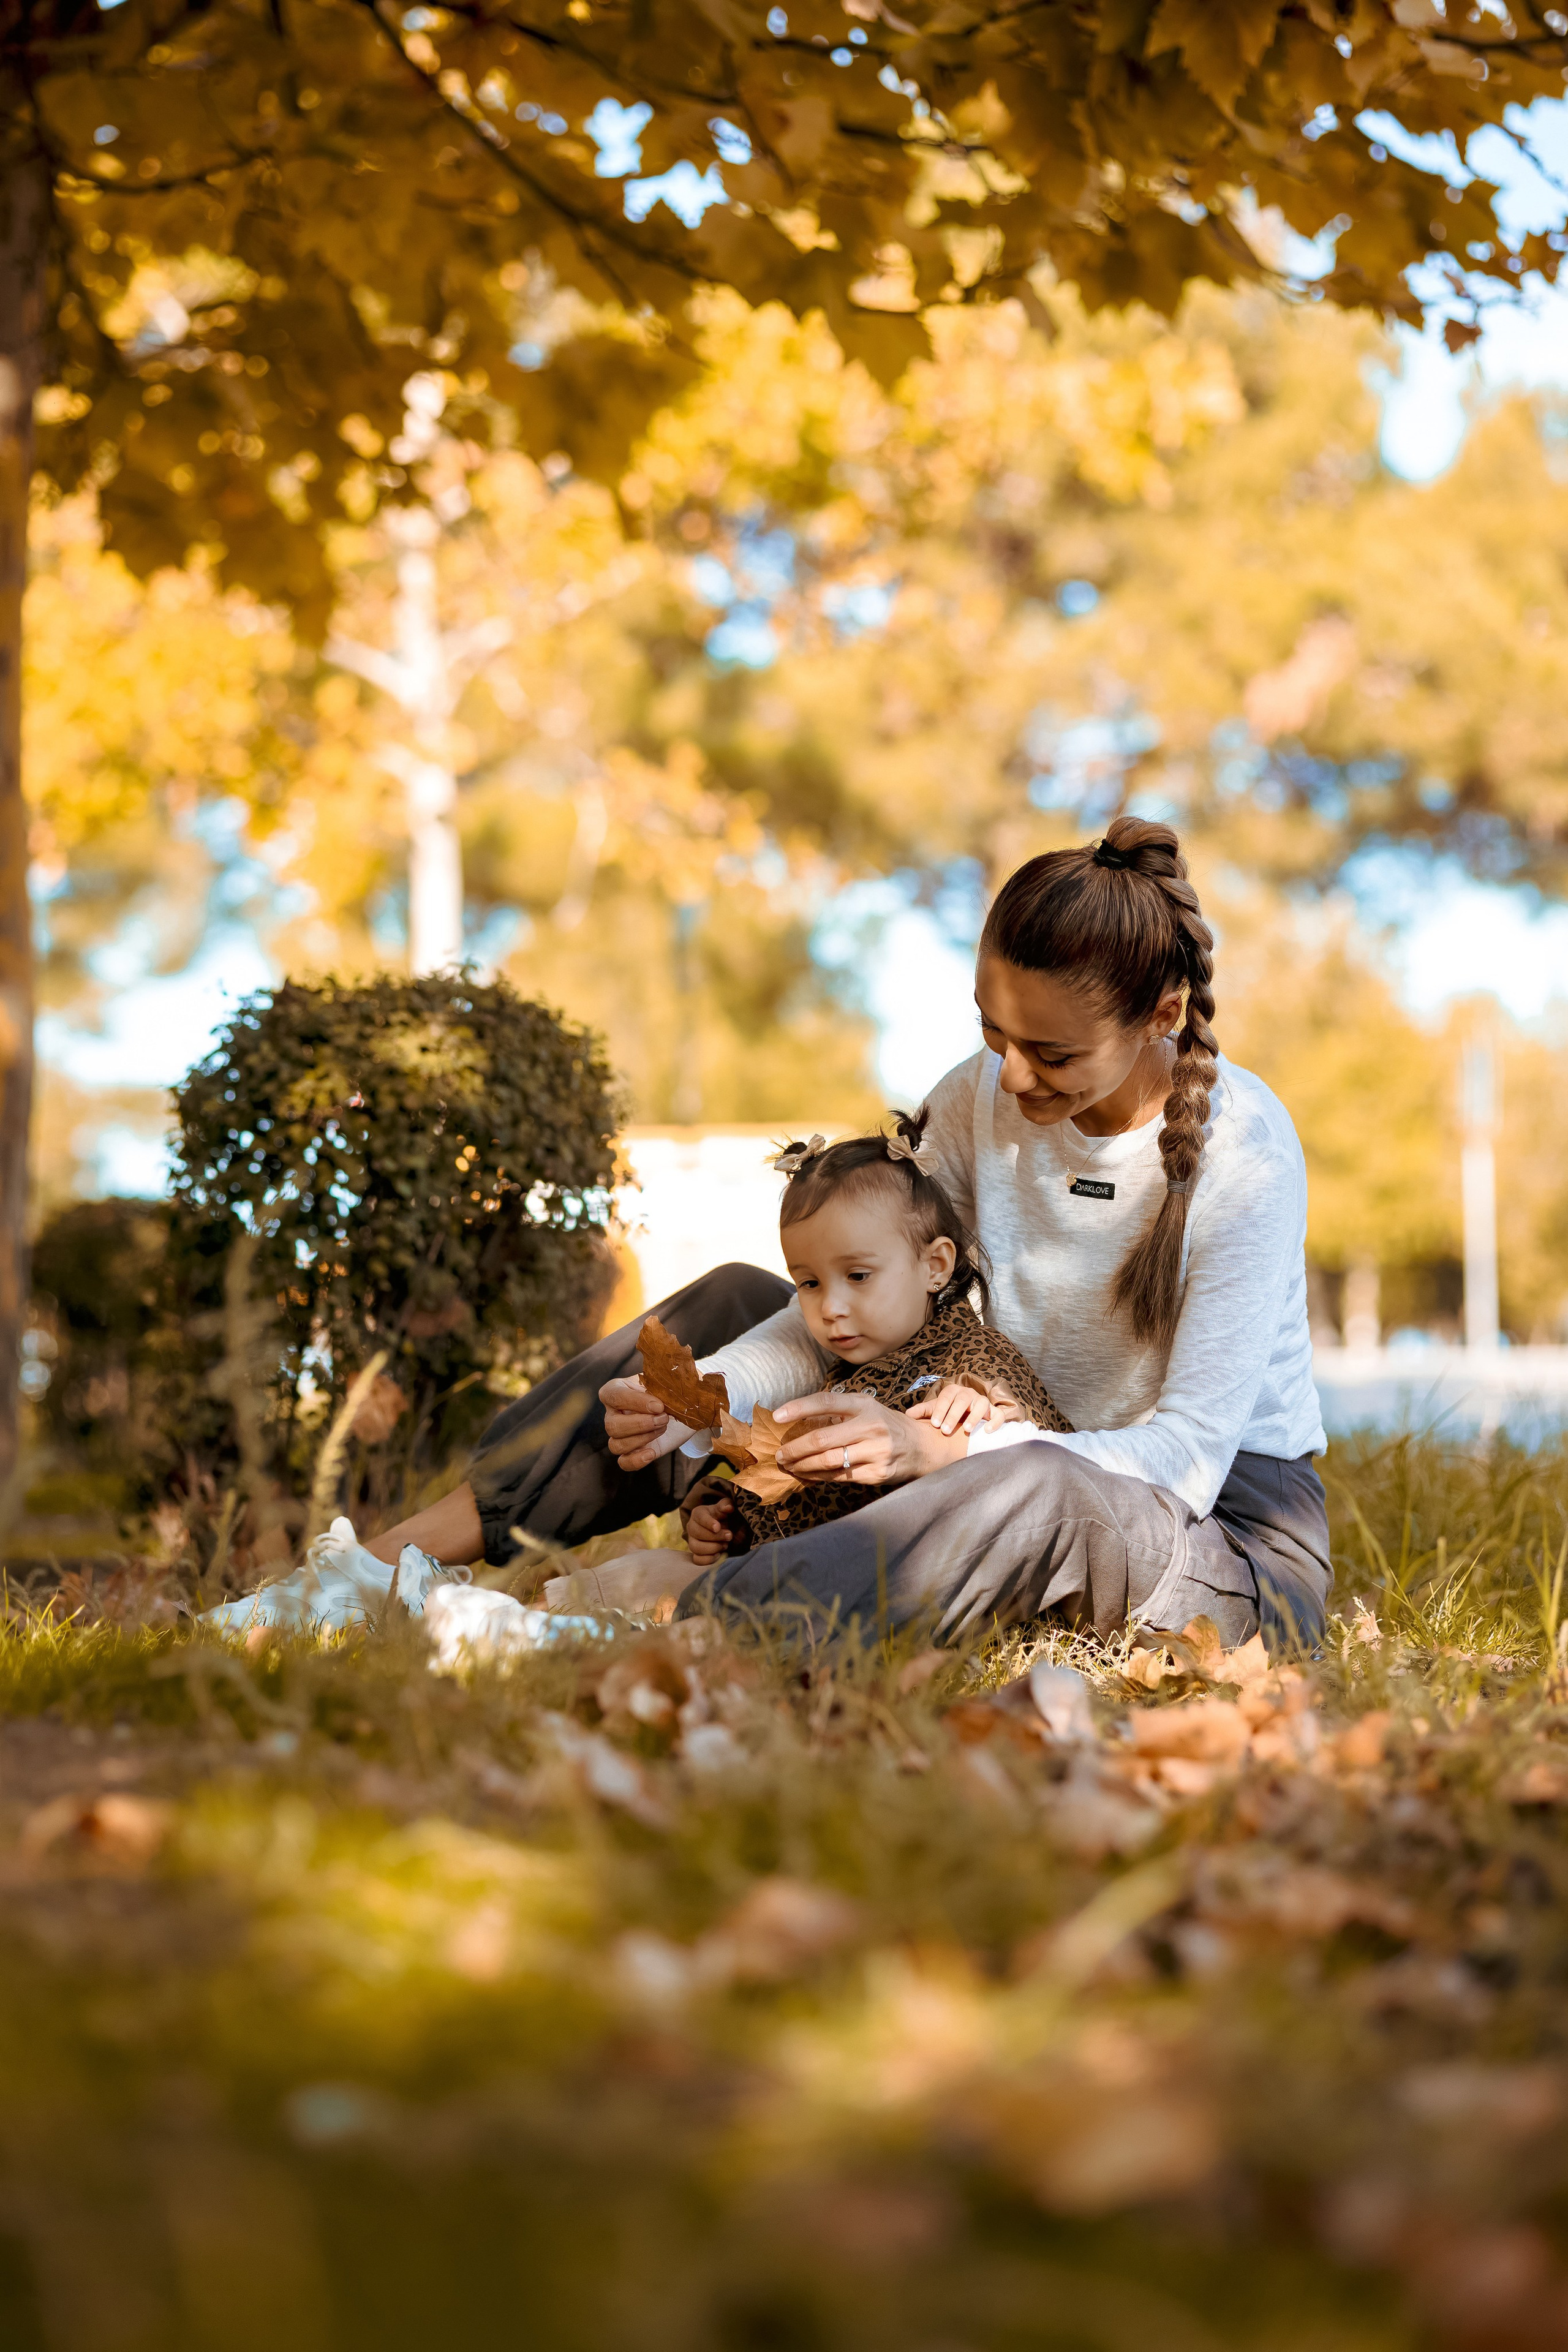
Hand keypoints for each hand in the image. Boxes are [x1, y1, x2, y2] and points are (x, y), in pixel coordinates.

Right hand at [600, 1375, 697, 1472]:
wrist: (683, 1408)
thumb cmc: (670, 1390)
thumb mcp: (668, 1381)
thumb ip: (664, 1380)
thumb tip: (669, 1385)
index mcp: (617, 1390)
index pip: (614, 1396)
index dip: (635, 1402)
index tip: (659, 1405)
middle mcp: (613, 1413)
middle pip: (612, 1425)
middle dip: (641, 1424)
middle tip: (664, 1418)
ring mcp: (621, 1434)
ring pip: (616, 1444)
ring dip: (643, 1439)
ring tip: (663, 1427)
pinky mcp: (632, 1451)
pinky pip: (623, 1462)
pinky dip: (636, 1460)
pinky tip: (651, 1452)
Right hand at [686, 1495, 737, 1566]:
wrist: (718, 1527)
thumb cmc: (720, 1516)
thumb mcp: (723, 1508)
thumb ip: (726, 1505)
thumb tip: (729, 1507)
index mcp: (698, 1513)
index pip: (700, 1518)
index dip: (708, 1523)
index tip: (718, 1527)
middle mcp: (691, 1527)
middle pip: (697, 1533)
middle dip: (715, 1537)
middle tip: (729, 1536)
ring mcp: (692, 1541)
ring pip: (695, 1548)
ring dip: (712, 1548)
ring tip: (724, 1545)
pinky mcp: (695, 1553)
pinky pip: (697, 1560)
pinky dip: (708, 1560)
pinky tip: (719, 1555)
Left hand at [772, 1392, 968, 1486]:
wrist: (921, 1446)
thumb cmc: (884, 1425)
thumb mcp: (866, 1408)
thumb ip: (838, 1412)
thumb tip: (797, 1422)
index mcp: (863, 1405)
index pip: (826, 1402)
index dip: (799, 1408)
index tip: (777, 1416)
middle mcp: (870, 1426)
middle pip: (821, 1439)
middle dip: (794, 1449)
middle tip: (780, 1454)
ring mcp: (875, 1451)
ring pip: (828, 1461)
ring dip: (803, 1466)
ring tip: (790, 1466)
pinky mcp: (876, 1473)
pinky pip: (840, 1477)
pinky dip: (819, 1476)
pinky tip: (809, 1474)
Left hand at [908, 1377, 1024, 1436]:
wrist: (967, 1412)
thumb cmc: (949, 1411)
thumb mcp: (937, 1410)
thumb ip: (924, 1412)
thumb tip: (907, 1415)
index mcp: (953, 1392)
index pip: (946, 1397)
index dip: (940, 1410)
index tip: (935, 1424)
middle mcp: (969, 1394)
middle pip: (963, 1400)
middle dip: (954, 1415)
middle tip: (946, 1430)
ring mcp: (982, 1402)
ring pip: (982, 1404)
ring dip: (974, 1417)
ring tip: (966, 1430)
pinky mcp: (994, 1412)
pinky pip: (999, 1414)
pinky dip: (995, 1422)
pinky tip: (987, 1431)